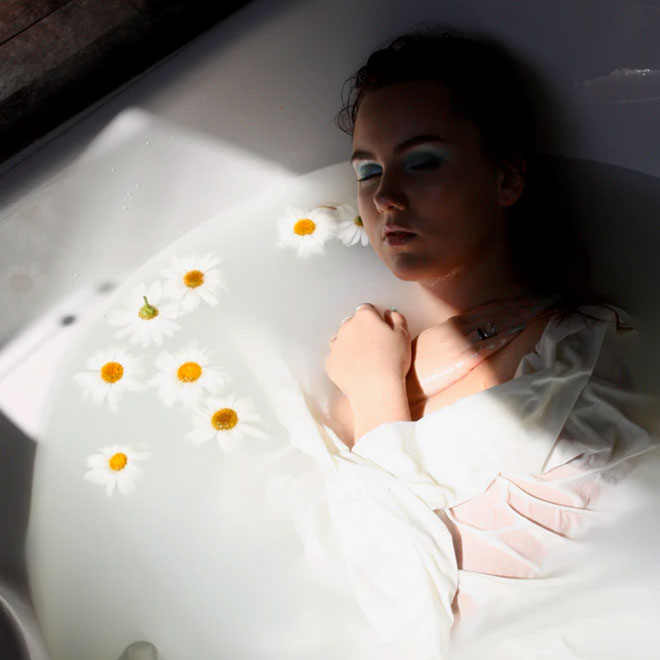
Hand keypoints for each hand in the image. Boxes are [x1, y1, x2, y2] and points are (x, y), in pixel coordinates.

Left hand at [325, 303, 411, 398]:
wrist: (376, 389)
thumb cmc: (393, 361)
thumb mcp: (403, 336)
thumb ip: (397, 319)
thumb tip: (388, 313)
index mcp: (365, 317)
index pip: (367, 309)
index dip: (375, 319)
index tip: (381, 329)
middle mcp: (346, 327)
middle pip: (352, 323)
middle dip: (361, 330)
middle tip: (374, 346)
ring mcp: (336, 345)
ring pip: (342, 339)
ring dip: (350, 345)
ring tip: (364, 359)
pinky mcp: (330, 362)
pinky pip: (336, 357)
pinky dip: (343, 361)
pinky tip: (355, 369)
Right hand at [409, 296, 556, 397]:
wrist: (399, 376)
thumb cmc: (413, 364)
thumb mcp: (430, 343)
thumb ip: (449, 336)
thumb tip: (465, 334)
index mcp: (452, 325)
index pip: (487, 309)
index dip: (510, 303)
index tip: (530, 298)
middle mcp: (459, 328)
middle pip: (497, 312)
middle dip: (523, 304)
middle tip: (548, 297)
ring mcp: (461, 341)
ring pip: (497, 323)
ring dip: (521, 314)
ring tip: (543, 306)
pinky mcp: (462, 357)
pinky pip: (488, 343)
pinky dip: (504, 334)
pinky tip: (520, 328)